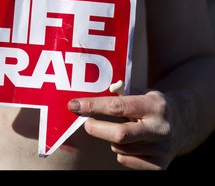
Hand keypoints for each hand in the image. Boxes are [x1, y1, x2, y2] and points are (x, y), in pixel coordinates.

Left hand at [68, 90, 183, 169]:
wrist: (184, 122)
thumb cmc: (151, 105)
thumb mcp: (141, 92)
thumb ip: (119, 94)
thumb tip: (89, 100)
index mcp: (154, 106)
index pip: (117, 106)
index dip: (93, 106)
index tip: (74, 105)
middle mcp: (160, 129)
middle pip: (119, 135)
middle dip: (96, 129)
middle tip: (86, 123)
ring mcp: (162, 149)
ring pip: (120, 149)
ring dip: (112, 140)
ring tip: (122, 131)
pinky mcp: (160, 166)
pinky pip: (126, 161)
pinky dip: (121, 153)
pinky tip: (132, 144)